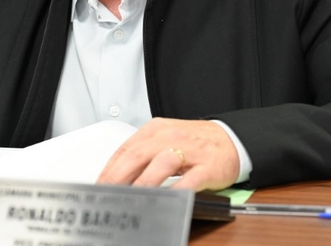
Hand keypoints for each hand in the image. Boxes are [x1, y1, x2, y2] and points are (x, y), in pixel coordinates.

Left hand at [97, 118, 239, 190]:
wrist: (232, 139)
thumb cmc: (196, 142)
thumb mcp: (165, 140)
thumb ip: (143, 155)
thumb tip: (117, 176)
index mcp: (156, 130)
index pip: (125, 149)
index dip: (109, 170)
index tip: (99, 186)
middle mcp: (170, 137)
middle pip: (137, 155)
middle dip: (118, 177)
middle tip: (107, 195)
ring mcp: (189, 150)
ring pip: (161, 165)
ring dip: (144, 184)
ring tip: (131, 199)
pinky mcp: (207, 166)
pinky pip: (189, 180)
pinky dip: (176, 191)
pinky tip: (166, 201)